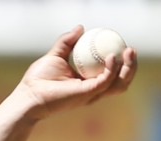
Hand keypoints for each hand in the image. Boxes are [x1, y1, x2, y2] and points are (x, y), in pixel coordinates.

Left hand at [15, 25, 136, 120]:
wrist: (29, 94)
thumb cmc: (38, 79)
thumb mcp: (56, 54)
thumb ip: (68, 41)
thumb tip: (81, 27)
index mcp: (87, 82)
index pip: (111, 73)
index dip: (121, 61)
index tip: (123, 44)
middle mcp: (92, 90)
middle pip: (121, 81)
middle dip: (131, 66)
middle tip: (131, 48)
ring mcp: (91, 94)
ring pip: (119, 84)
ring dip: (128, 68)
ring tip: (128, 51)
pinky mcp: (87, 94)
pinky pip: (105, 81)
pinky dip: (112, 68)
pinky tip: (112, 56)